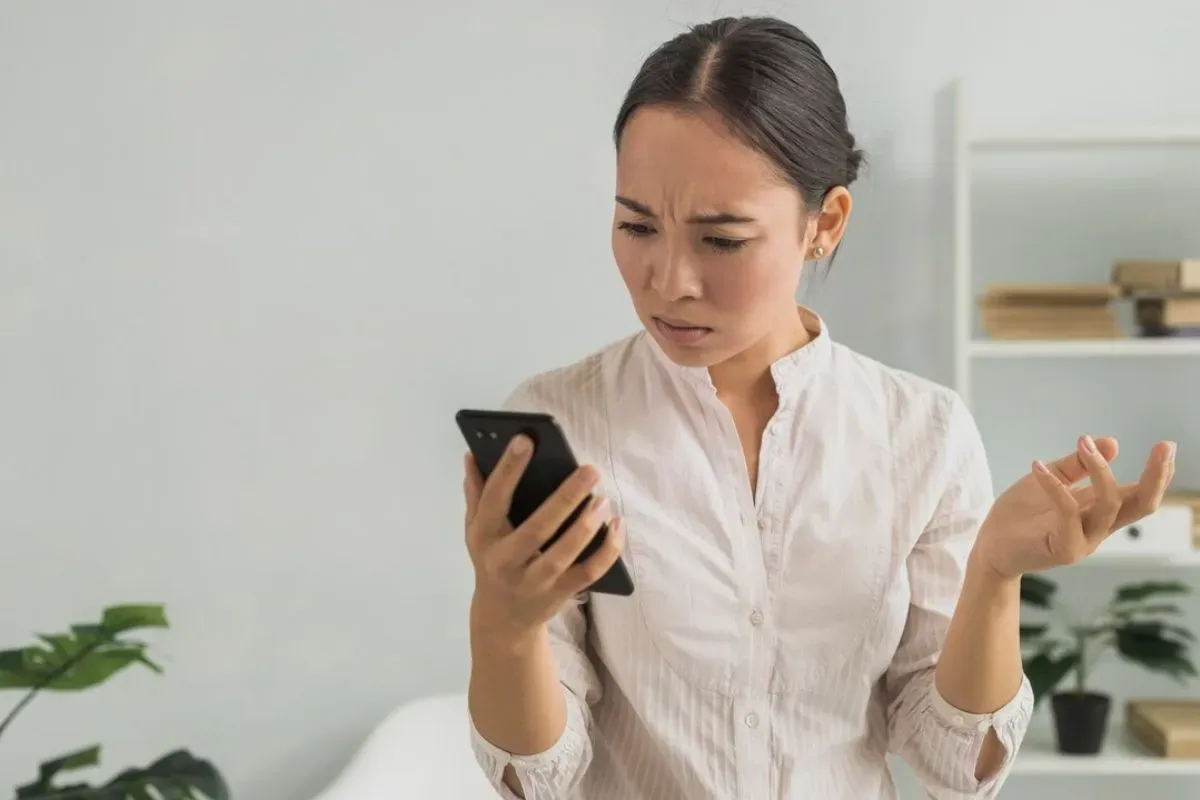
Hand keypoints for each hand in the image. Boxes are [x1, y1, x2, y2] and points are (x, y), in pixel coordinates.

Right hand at [463, 435, 623, 647]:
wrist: (502, 618)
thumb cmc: (492, 561)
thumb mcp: (476, 530)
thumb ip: (477, 493)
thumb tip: (473, 454)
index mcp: (485, 537)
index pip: (494, 498)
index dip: (508, 469)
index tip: (526, 439)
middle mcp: (507, 561)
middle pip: (537, 529)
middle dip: (565, 498)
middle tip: (590, 470)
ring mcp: (534, 581)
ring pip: (564, 555)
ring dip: (587, 526)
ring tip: (603, 499)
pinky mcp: (559, 594)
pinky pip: (588, 573)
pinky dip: (608, 551)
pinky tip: (617, 525)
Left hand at [972, 435, 1175, 578]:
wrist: (990, 546)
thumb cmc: (1022, 514)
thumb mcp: (1050, 480)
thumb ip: (1077, 465)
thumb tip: (1112, 443)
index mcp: (1099, 511)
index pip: (1139, 494)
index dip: (1158, 473)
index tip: (1167, 445)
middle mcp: (1098, 528)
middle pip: (1141, 505)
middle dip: (1156, 476)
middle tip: (1164, 446)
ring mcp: (1083, 541)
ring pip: (1108, 506)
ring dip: (1099, 471)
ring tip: (1083, 444)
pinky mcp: (1063, 549)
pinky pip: (1068, 513)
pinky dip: (1055, 486)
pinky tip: (1037, 466)